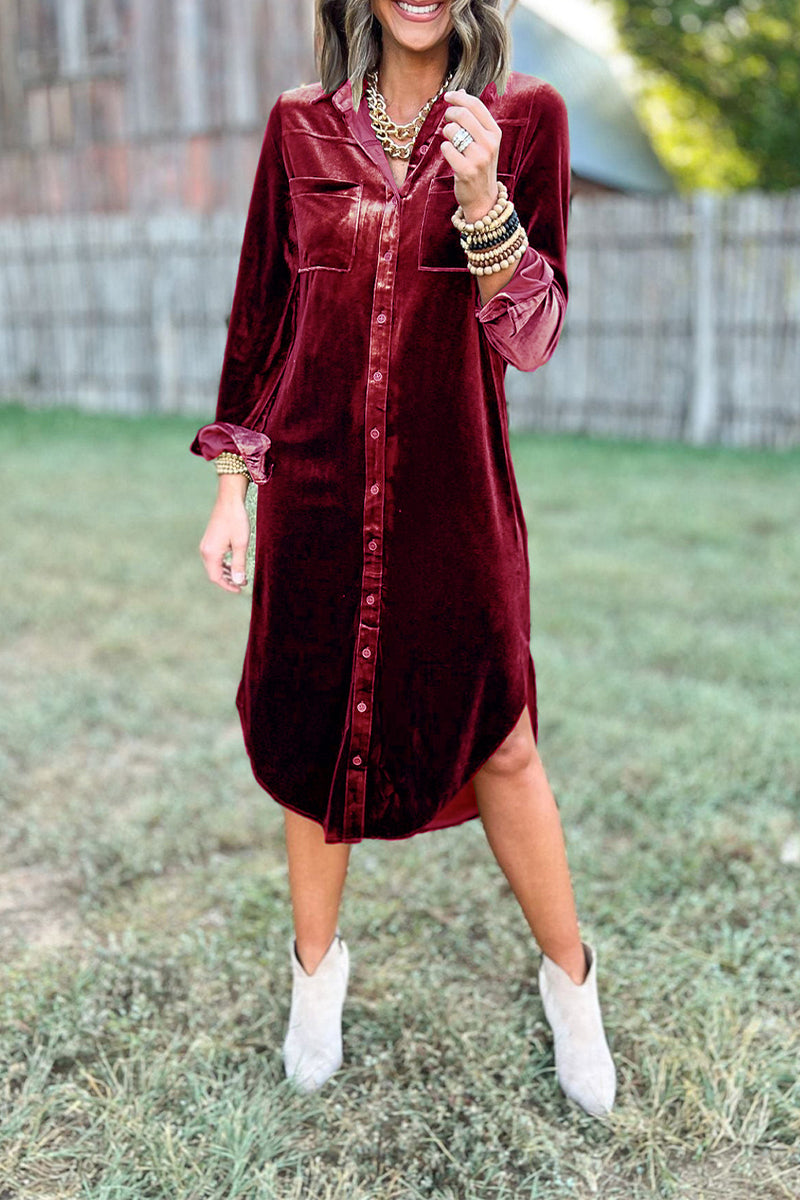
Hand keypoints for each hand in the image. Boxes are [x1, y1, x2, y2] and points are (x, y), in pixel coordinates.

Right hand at [199, 475, 249, 592]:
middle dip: (228, 580)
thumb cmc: (236, 520)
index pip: (216, 577)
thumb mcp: (241, 544)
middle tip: (243, 582)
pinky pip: (214, 557)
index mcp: (211, 553)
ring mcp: (206, 544)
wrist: (229, 500)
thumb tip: (239, 581)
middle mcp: (205, 550)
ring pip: (214, 565)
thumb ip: (239, 564)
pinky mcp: (209, 540)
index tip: (240, 589)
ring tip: (240, 574)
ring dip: (226, 572)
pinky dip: (224, 563)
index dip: (228, 586)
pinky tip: (234, 563)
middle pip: (214, 573)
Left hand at [440, 88, 501, 222]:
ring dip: (446, 132)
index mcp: (495, 132)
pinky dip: (445, 149)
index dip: (459, 97)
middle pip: (463, 114)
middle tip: (446, 119)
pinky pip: (446, 149)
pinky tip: (450, 155)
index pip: (476, 105)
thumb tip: (460, 91)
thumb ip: (474, 117)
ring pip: (453, 131)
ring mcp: (479, 158)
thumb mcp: (484, 140)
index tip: (447, 96)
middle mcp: (490, 144)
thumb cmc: (480, 165)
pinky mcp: (466, 171)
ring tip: (450, 140)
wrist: (483, 198)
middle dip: (450, 113)